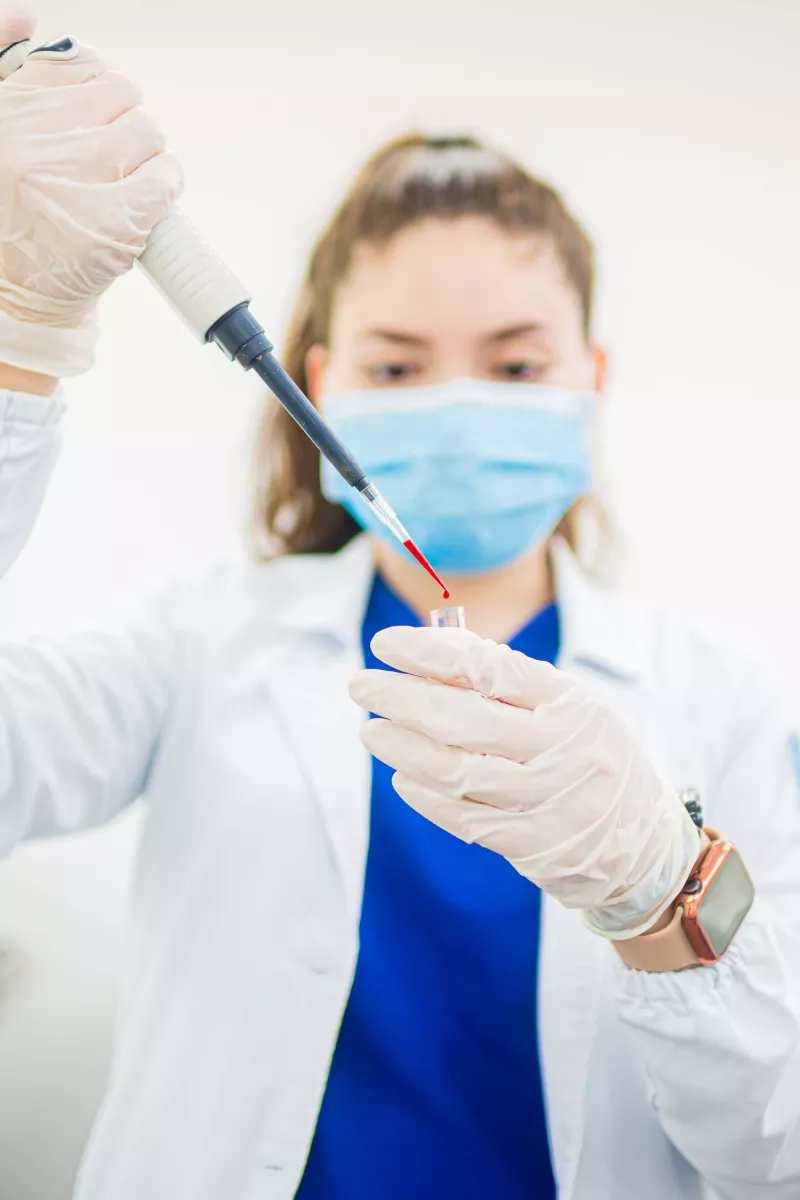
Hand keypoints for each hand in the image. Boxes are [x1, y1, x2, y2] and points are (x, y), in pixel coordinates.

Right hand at [0, 6, 182, 377]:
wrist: (12, 294)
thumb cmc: (10, 212)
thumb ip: (8, 66)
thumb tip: (29, 14)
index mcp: (9, 107)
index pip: (79, 64)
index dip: (98, 92)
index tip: (93, 120)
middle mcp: (35, 137)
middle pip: (121, 94)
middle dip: (126, 122)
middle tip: (113, 157)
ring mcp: (75, 179)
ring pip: (147, 132)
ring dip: (148, 154)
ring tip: (127, 181)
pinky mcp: (110, 222)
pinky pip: (164, 178)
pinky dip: (166, 184)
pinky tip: (150, 200)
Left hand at [349, 626, 700, 936]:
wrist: (649, 849)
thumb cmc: (593, 759)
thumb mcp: (572, 711)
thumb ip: (511, 688)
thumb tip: (432, 657)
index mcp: (573, 703)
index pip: (491, 667)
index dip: (431, 652)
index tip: (385, 643)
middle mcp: (565, 749)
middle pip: (464, 718)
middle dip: (402, 697)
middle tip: (361, 685)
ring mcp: (551, 802)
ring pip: (456, 772)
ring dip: (402, 748)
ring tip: (370, 731)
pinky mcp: (536, 847)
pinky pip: (466, 818)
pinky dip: (427, 796)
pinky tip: (402, 777)